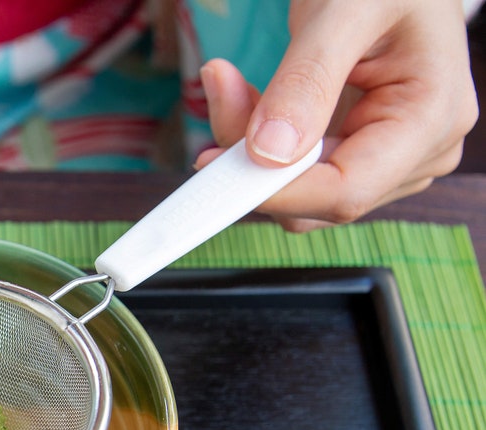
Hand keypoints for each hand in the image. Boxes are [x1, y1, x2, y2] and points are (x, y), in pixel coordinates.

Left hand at [197, 0, 478, 230]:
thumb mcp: (346, 12)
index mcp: (432, 118)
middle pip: (316, 198)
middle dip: (252, 157)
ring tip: (230, 82)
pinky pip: (295, 176)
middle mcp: (419, 152)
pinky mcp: (359, 156)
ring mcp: (391, 161)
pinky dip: (258, 144)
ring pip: (298, 194)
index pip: (347, 190)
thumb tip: (268, 154)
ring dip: (249, 149)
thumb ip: (307, 82)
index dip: (273, 191)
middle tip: (218, 87)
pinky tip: (245, 98)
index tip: (211, 163)